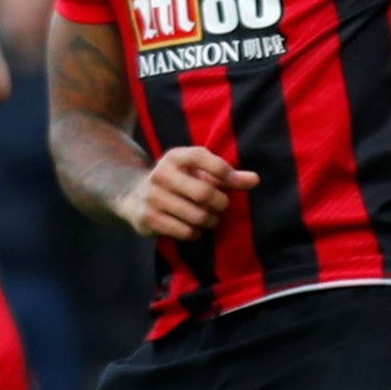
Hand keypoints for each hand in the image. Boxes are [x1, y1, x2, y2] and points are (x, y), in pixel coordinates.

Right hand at [118, 145, 256, 239]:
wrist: (134, 195)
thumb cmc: (179, 184)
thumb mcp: (198, 174)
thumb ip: (226, 176)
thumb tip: (255, 179)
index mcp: (174, 158)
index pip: (200, 156)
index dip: (223, 170)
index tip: (232, 182)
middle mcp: (160, 174)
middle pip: (204, 193)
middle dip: (220, 204)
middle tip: (219, 206)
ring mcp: (152, 197)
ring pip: (198, 216)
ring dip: (210, 221)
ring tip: (206, 218)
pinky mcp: (148, 218)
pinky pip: (187, 232)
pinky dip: (196, 233)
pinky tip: (191, 227)